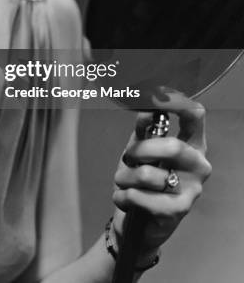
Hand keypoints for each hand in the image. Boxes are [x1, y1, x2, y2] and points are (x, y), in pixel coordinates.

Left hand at [111, 90, 211, 254]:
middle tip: (127, 158)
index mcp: (191, 143)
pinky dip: (123, 196)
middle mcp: (198, 165)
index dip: (175, 103)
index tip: (154, 97)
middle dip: (140, 151)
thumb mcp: (140, 149)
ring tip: (123, 182)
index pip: (195, 115)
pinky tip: (123, 198)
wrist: (139, 225)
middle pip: (172, 146)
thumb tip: (145, 110)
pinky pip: (140, 197)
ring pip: (148, 174)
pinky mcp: (177, 212)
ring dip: (125, 177)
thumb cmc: (141, 180)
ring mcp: (191, 190)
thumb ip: (144, 129)